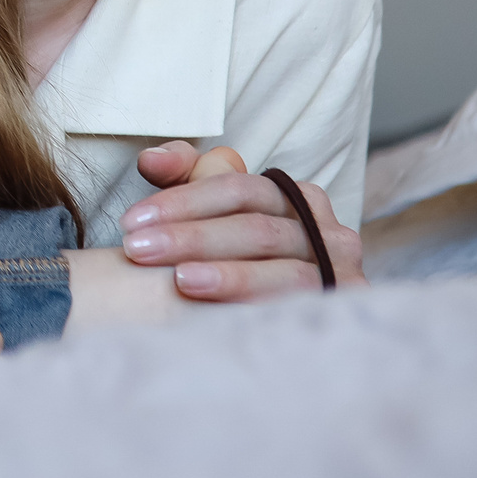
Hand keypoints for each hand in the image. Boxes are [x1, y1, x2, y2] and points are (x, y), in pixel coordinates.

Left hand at [118, 142, 365, 299]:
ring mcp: (342, 272)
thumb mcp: (211, 209)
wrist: (271, 317)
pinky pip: (301, 306)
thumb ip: (183, 174)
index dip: (181, 201)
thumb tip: (150, 159)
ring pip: (282, 269)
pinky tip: (223, 315)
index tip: (132, 222)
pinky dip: (260, 306)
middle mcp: (327, 231)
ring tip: (181, 279)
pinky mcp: (344, 309)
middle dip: (192, 238)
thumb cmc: (232, 257)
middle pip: (255, 228)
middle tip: (138, 250)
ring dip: (229, 275)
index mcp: (296, 197)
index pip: (236, 189)